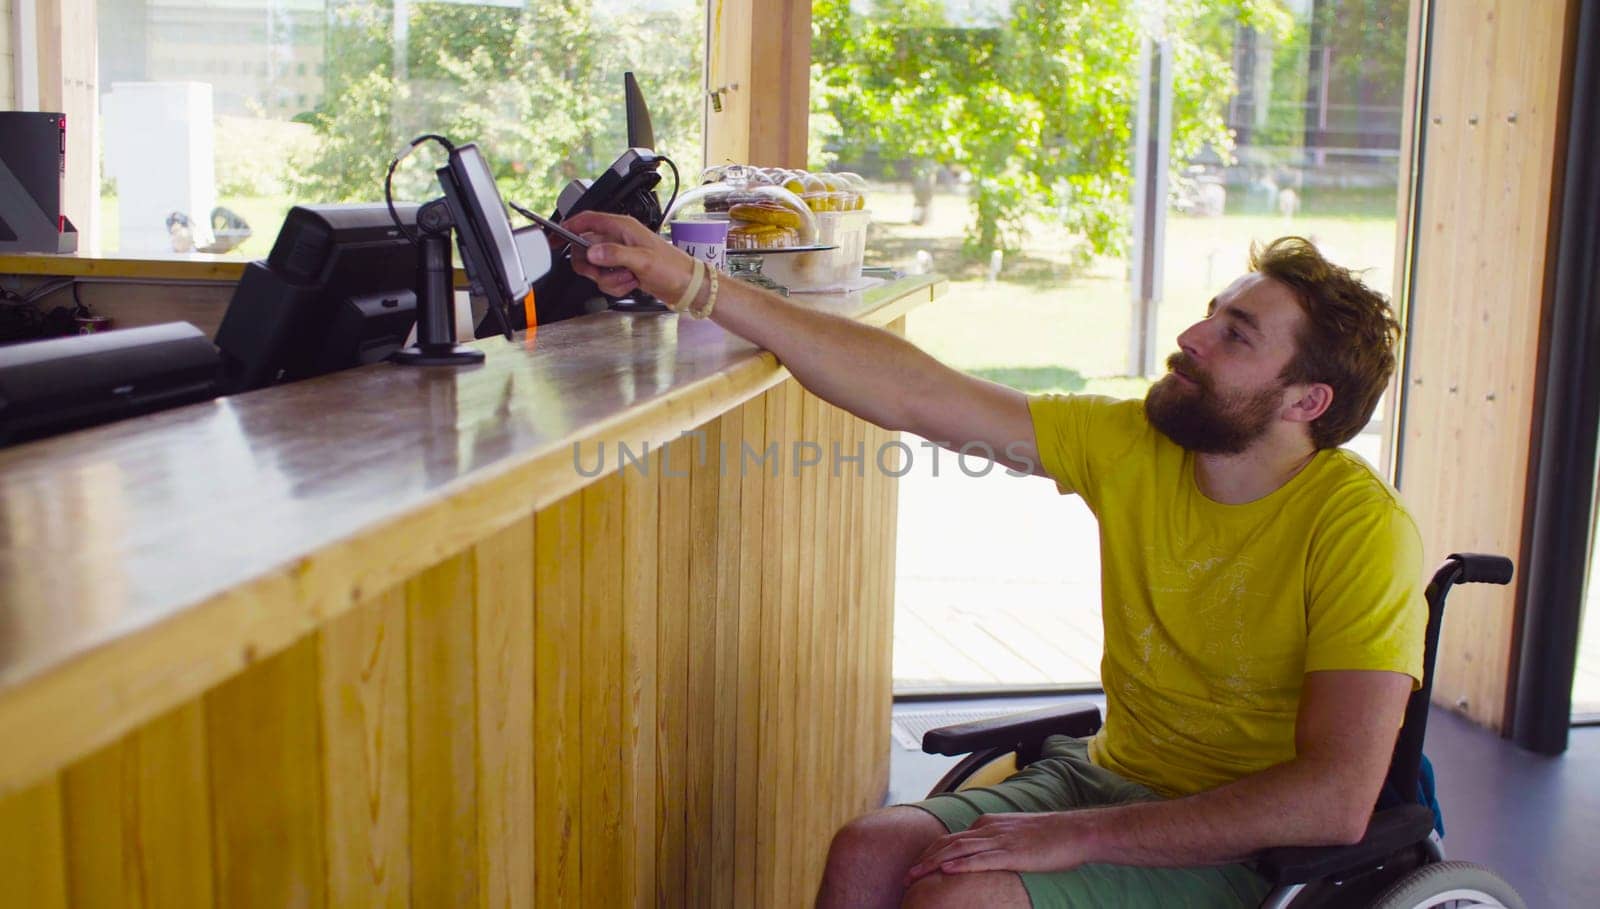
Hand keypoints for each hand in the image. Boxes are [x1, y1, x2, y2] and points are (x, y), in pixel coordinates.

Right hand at [564, 211, 695, 302]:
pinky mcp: (622, 270)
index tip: (554, 237)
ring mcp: (620, 255)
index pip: (588, 220)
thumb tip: (592, 252)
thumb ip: (614, 254)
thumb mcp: (642, 259)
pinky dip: (616, 286)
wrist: (685, 285)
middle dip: (592, 266)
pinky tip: (631, 283)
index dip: (568, 226)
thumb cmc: (671, 267)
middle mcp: (619, 239)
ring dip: (609, 279)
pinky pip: (606, 280)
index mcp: (622, 227)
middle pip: (586, 249)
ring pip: (596, 268)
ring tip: (628, 278)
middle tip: (602, 272)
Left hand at [904, 812, 1090, 884]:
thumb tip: (981, 855)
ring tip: (915, 876)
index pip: (952, 838)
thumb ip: (996, 842)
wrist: (1075, 831)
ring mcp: (1000, 840)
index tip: (917, 867)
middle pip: (948, 843)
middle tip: (906, 876)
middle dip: (924, 860)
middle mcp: (989, 829)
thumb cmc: (1050, 836)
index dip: (931, 853)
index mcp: (988, 824)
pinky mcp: (1012, 854)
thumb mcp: (1015, 835)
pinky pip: (981, 860)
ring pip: (958, 850)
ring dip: (933, 864)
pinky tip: (946, 871)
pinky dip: (961, 865)